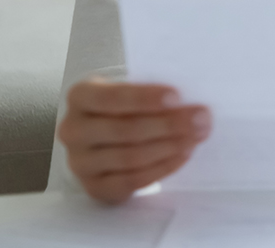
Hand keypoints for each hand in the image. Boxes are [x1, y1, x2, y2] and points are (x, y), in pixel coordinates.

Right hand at [57, 78, 210, 203]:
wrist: (106, 133)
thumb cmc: (125, 104)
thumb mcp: (131, 88)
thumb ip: (152, 92)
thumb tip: (189, 102)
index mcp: (80, 96)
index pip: (111, 97)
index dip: (145, 98)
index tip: (177, 97)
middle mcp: (73, 129)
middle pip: (124, 130)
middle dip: (168, 124)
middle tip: (201, 119)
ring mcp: (80, 162)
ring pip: (129, 157)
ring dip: (169, 147)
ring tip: (196, 137)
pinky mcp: (94, 186)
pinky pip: (131, 181)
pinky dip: (161, 168)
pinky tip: (183, 155)